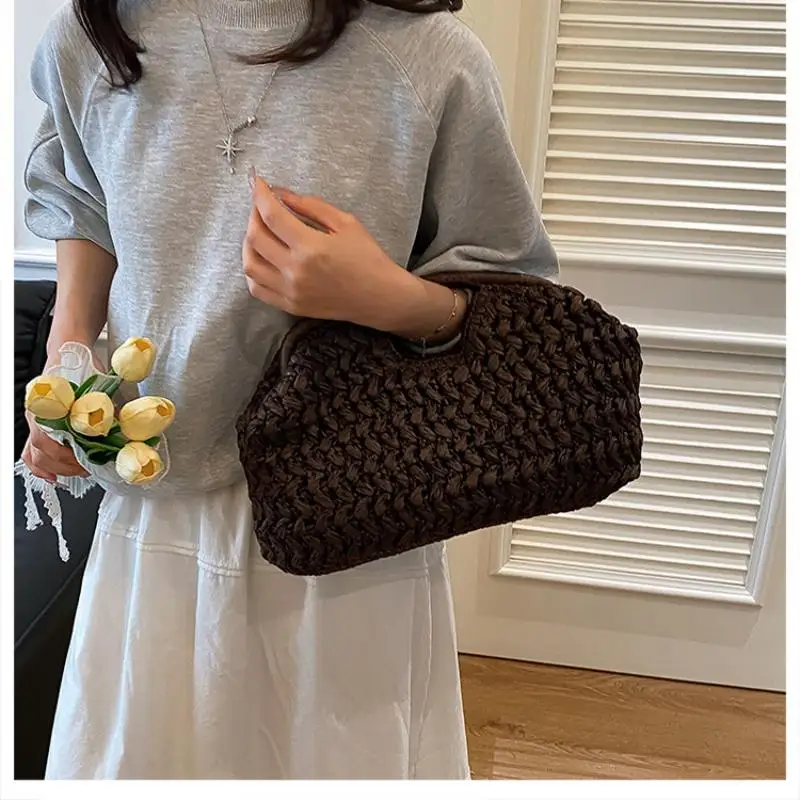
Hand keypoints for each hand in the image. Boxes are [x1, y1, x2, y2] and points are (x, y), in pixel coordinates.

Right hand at [21, 344, 105, 482]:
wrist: (69, 350)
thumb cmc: (82, 366)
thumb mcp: (100, 389)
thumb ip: (108, 412)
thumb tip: (124, 434)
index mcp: (49, 408)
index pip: (52, 444)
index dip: (72, 459)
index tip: (90, 463)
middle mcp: (37, 416)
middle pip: (44, 453)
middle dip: (68, 466)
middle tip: (90, 469)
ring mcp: (35, 420)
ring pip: (36, 455)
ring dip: (57, 468)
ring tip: (79, 471)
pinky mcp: (38, 424)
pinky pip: (30, 451)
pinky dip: (41, 467)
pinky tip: (53, 476)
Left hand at [243, 178, 432, 332]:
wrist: (379, 297)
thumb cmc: (367, 258)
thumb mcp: (345, 223)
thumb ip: (311, 206)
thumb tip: (281, 194)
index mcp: (311, 248)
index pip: (272, 215)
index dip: (260, 194)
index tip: (258, 182)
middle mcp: (295, 271)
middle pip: (255, 238)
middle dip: (253, 215)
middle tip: (261, 205)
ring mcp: (290, 291)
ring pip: (250, 264)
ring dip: (248, 243)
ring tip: (258, 231)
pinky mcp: (290, 305)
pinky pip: (257, 288)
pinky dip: (252, 271)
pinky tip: (261, 257)